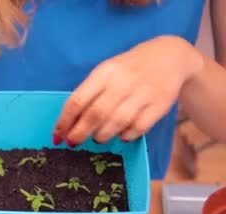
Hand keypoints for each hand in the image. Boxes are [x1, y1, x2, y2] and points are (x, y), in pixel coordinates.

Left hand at [53, 35, 203, 145]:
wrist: (170, 57)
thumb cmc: (129, 69)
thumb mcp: (106, 72)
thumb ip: (89, 94)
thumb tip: (69, 123)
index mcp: (104, 72)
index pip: (77, 100)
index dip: (64, 122)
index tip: (57, 136)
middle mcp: (123, 82)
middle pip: (95, 114)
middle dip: (80, 133)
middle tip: (73, 143)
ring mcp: (143, 94)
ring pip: (116, 123)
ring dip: (101, 136)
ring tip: (97, 138)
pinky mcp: (159, 105)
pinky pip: (137, 128)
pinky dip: (125, 136)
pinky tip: (120, 135)